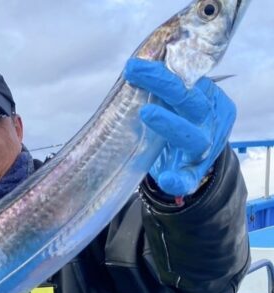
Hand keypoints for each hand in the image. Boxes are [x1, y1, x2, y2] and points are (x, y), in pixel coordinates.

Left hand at [124, 58, 235, 195]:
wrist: (190, 158)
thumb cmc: (176, 120)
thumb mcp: (174, 100)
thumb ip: (160, 86)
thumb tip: (132, 67)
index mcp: (208, 97)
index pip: (189, 79)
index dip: (163, 70)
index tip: (134, 64)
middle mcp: (209, 120)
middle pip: (191, 101)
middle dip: (163, 85)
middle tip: (133, 73)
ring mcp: (204, 148)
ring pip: (193, 136)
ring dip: (170, 124)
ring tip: (145, 113)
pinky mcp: (194, 172)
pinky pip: (190, 177)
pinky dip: (180, 179)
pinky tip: (168, 180)